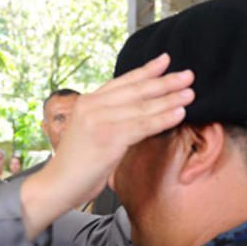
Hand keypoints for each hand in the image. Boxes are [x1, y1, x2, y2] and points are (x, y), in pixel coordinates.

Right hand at [20, 53, 194, 239]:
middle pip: (136, 90)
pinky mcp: (107, 137)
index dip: (146, 70)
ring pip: (142, 107)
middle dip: (165, 82)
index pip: (122, 82)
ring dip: (169, 99)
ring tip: (189, 94)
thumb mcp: (91, 132)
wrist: (57, 185)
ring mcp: (99, 120)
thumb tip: (139, 112)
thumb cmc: (76, 164)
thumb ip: (109, 118)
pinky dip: (163, 119)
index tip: (165, 61)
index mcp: (88, 102)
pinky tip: (178, 114)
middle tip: (188, 75)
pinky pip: (142, 126)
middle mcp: (92, 106)